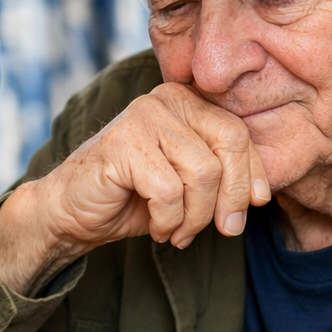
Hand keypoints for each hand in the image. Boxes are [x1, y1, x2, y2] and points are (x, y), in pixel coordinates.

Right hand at [0, 83, 269, 293]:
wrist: (70, 212)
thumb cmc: (131, 198)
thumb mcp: (188, 183)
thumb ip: (221, 174)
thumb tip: (261, 194)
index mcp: (185, 101)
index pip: (238, 133)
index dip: (251, 175)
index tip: (252, 208)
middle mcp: (164, 99)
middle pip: (229, 144)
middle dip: (231, 197)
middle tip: (224, 229)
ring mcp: (141, 117)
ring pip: (203, 173)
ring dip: (196, 217)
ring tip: (178, 231)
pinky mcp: (121, 144)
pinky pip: (169, 192)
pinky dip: (168, 221)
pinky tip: (156, 227)